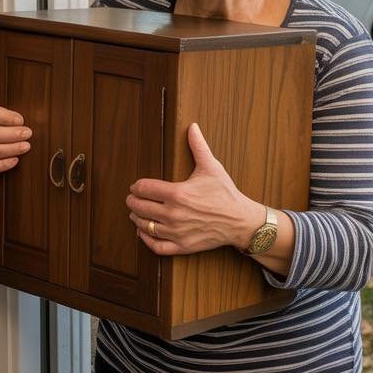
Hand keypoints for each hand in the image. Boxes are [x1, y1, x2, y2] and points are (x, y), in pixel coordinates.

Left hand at [127, 123, 263, 255]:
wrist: (240, 221)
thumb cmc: (225, 193)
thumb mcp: (212, 167)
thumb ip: (198, 146)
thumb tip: (192, 127)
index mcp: (177, 193)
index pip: (144, 189)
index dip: (136, 186)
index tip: (135, 186)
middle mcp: (174, 214)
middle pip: (140, 208)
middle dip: (132, 202)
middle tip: (132, 199)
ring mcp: (177, 232)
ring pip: (145, 226)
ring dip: (137, 219)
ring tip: (136, 214)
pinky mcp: (182, 246)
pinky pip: (156, 246)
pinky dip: (146, 240)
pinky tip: (144, 233)